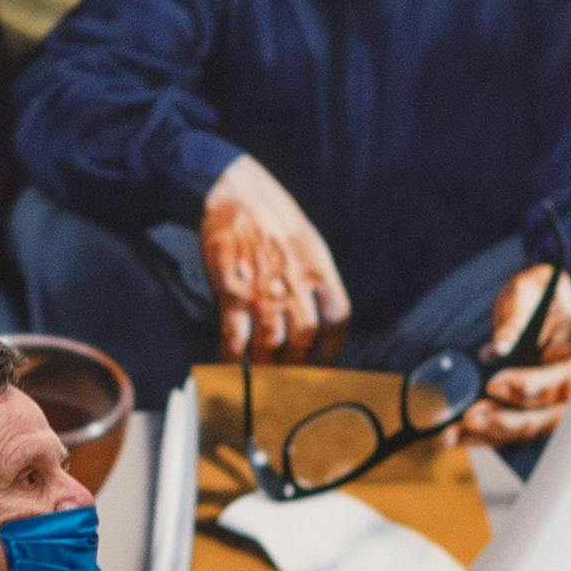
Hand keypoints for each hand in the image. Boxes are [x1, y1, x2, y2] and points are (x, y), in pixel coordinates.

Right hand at [199, 155, 350, 360]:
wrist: (233, 190)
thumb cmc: (269, 214)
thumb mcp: (306, 239)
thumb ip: (314, 276)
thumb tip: (317, 311)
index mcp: (319, 268)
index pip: (337, 318)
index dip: (333, 347)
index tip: (324, 362)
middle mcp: (295, 283)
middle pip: (305, 338)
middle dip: (298, 363)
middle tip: (289, 376)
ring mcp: (262, 290)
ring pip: (271, 346)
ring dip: (267, 368)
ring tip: (262, 379)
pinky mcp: (232, 293)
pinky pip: (235, 339)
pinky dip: (234, 359)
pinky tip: (233, 367)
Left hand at [456, 261, 570, 447]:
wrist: (528, 305)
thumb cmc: (534, 294)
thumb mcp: (529, 289)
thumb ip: (519, 314)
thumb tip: (501, 347)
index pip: (562, 379)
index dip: (530, 386)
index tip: (495, 384)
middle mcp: (570, 387)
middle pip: (549, 417)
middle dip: (509, 421)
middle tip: (472, 417)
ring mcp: (548, 404)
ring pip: (525, 430)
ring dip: (489, 435)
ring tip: (451, 435)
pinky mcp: (525, 413)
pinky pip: (505, 432)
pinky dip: (478, 437)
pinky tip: (450, 438)